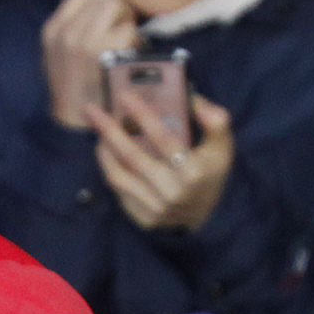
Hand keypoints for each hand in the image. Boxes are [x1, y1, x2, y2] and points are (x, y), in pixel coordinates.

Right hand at [40, 0, 137, 131]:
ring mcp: (87, 41)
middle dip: (118, 10)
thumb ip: (68, 29)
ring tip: (124, 42)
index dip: (98, 3)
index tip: (104, 19)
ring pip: (117, 8)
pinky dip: (134, 40)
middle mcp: (68, 32)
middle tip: (121, 27)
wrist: (72, 119)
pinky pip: (128, 30)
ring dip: (126, 22)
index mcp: (53, 30)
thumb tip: (96, 9)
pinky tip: (129, 54)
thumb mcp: (55, 54)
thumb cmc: (69, 87)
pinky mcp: (107, 54)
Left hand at [94, 92, 234, 232]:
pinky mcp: (143, 218)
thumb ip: (215, 120)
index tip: (124, 95)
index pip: (163, 138)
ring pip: (118, 175)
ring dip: (104, 149)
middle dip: (109, 130)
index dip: (142, 115)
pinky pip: (118, 190)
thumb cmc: (209, 172)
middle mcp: (173, 192)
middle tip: (92, 110)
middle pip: (133, 156)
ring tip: (98, 131)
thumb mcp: (222, 146)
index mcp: (193, 171)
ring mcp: (156, 208)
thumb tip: (193, 99)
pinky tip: (107, 152)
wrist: (208, 217)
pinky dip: (109, 168)